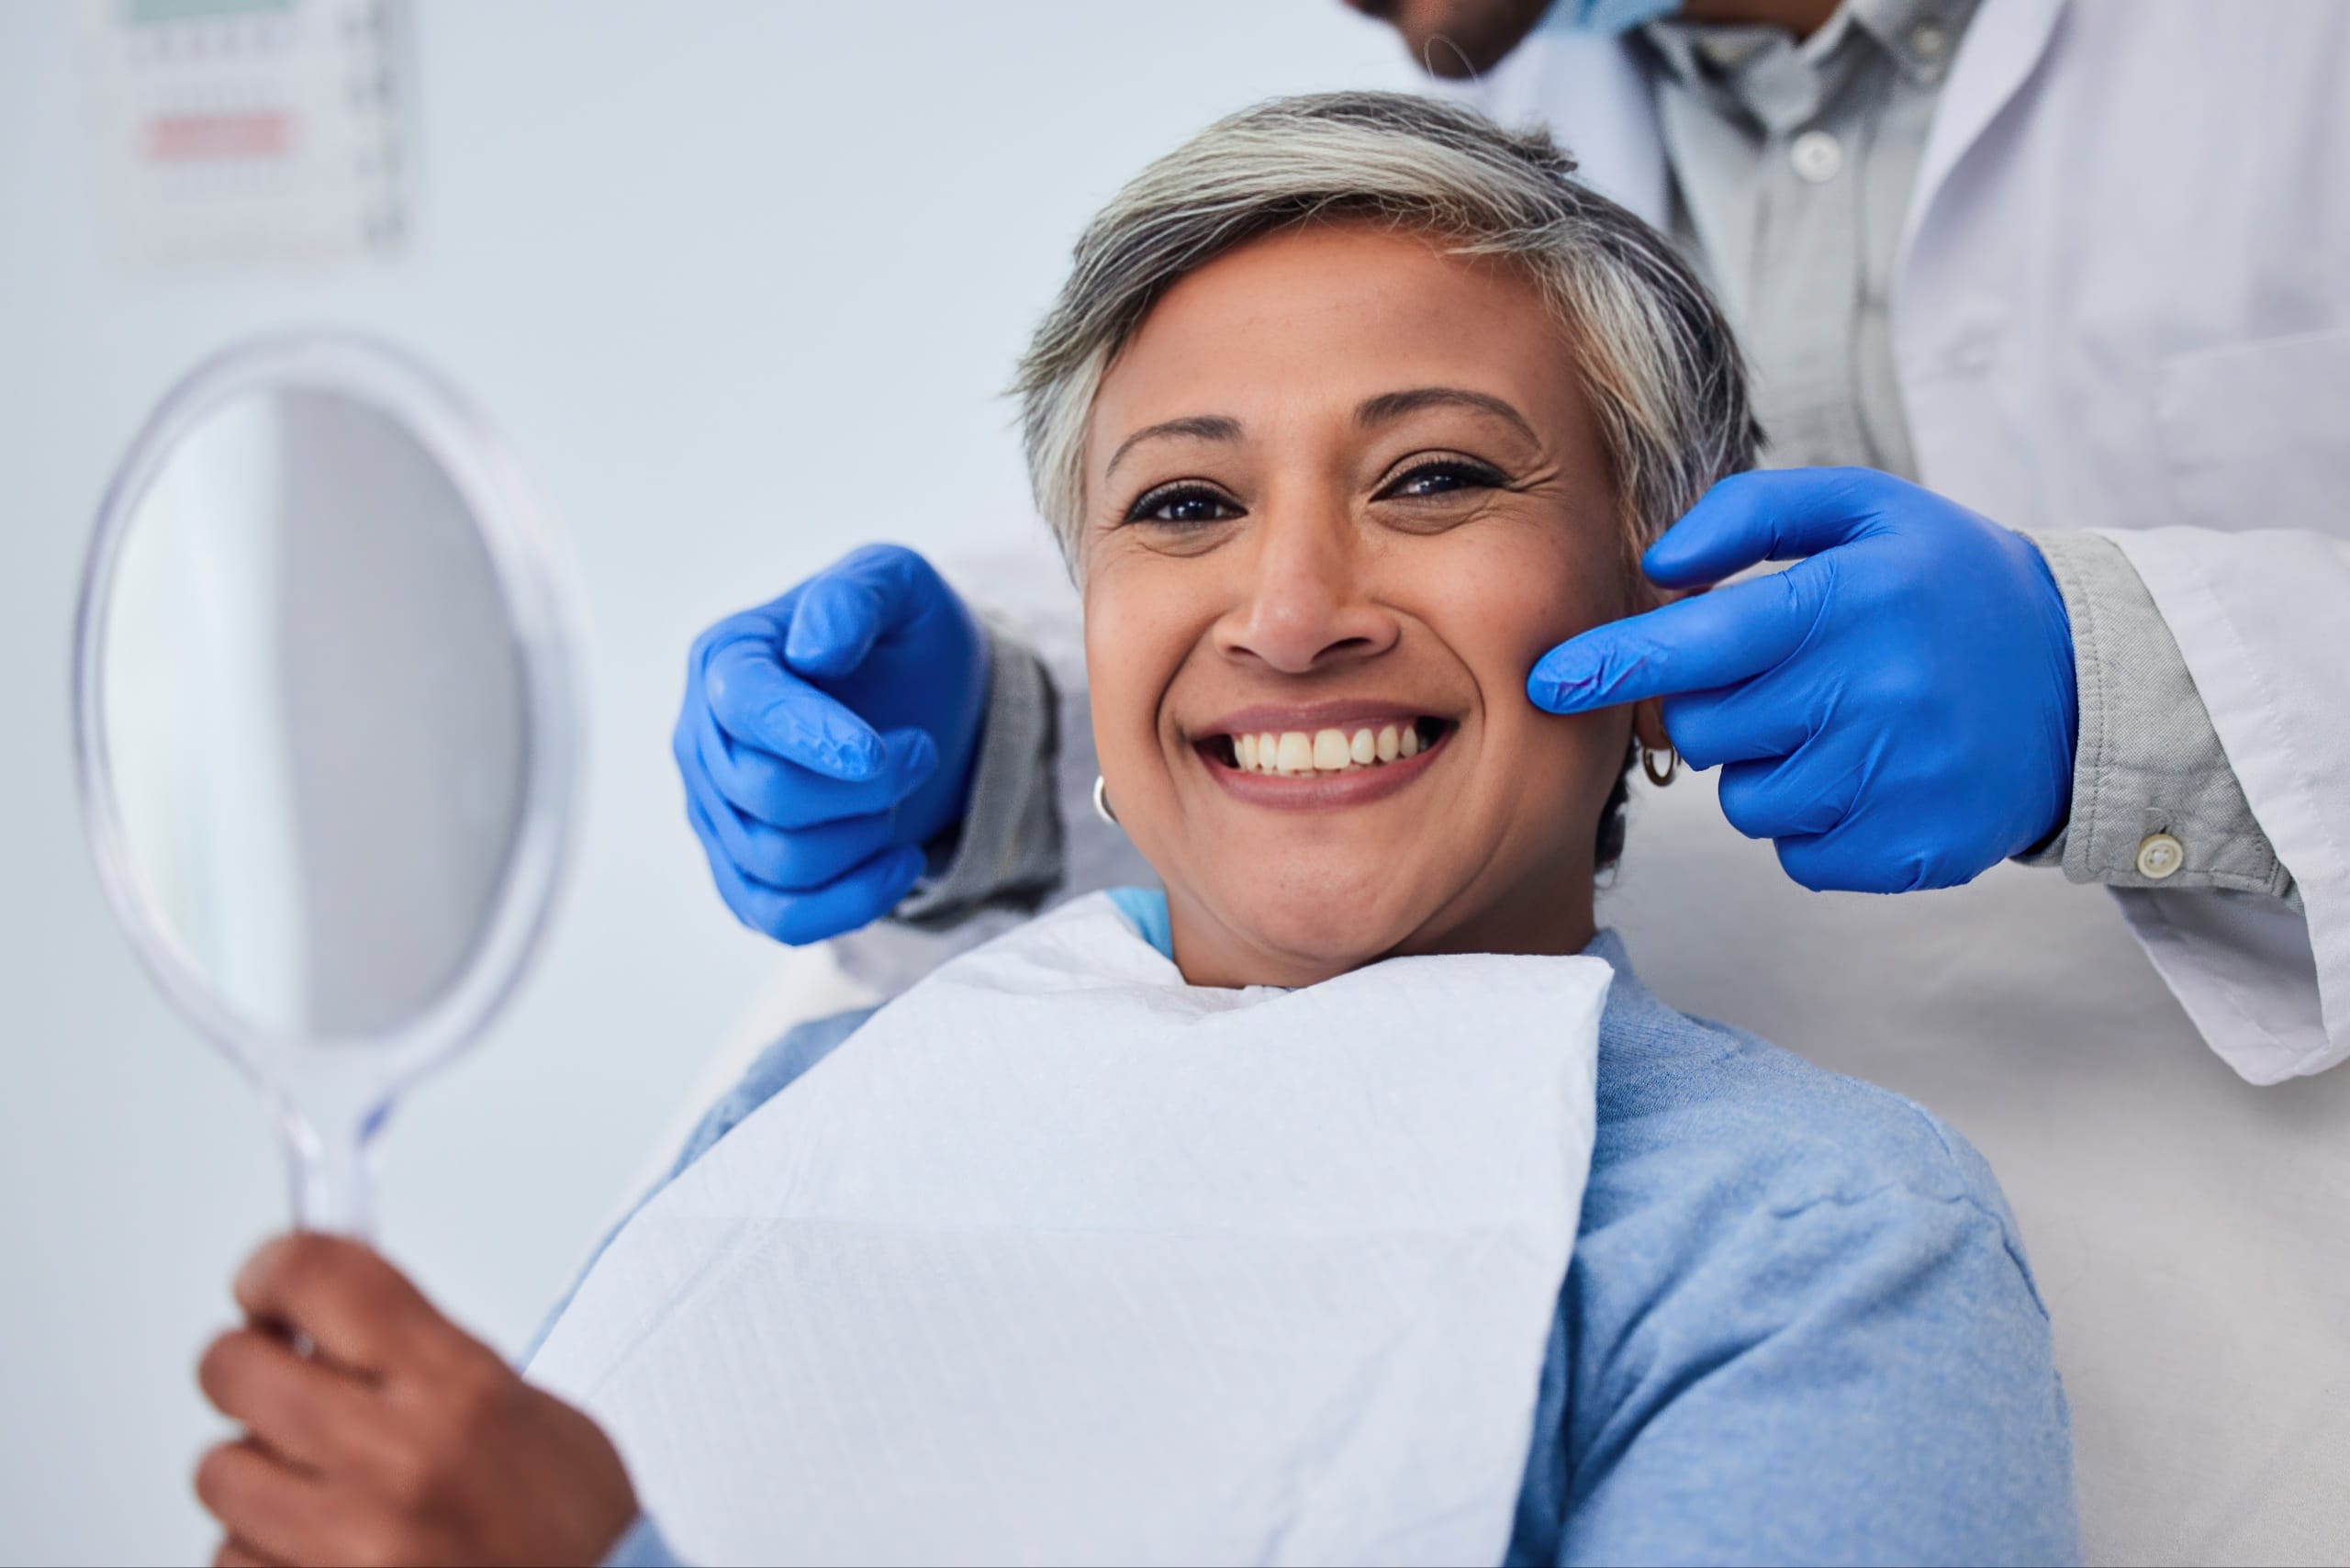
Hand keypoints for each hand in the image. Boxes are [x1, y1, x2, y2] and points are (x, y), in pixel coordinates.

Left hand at [194, 1235, 636, 1567]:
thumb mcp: (521, 1407)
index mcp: (459, 1389)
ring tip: (313, 1480)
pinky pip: (229, 1557)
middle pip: (235, 1369)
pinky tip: (317, 1543)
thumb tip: (325, 1317)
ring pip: (220, 1472)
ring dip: (255, 1469)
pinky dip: (260, 1548)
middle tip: (273, 1371)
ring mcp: (348, 1546)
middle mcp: (397, 1462)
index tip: (270, 1281)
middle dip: (245, 1363)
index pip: (319, 1278)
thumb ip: (423, 1355)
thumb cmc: (569, 1525)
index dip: (275, 1267)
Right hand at [675, 543, 990, 943]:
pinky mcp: (743, 874)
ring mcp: (716, 813)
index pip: (742, 706)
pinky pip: (780, 919)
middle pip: (764, 793)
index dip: (808, 734)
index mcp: (725, 658)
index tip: (877, 752)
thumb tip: (812, 648)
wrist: (928, 703)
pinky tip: (903, 862)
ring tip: (907, 791)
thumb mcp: (898, 584)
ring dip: (866, 836)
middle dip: (864, 786)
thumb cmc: (904, 638)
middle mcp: (701, 739)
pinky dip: (852, 903)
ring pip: (777, 861)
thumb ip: (855, 595)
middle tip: (919, 750)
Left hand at [1528, 468, 2077, 892]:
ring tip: (1840, 723)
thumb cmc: (1945, 586)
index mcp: (1850, 600)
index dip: (1612, 664)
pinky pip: (1797, 854)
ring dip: (1767, 767)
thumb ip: (1750, 513)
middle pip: (1706, 728)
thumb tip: (1657, 565)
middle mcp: (1872, 692)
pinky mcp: (1910, 850)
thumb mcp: (1864, 509)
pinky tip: (1868, 774)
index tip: (1549, 681)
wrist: (2083, 681)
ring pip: (1745, 798)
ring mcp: (1895, 780)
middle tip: (1784, 677)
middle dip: (1716, 707)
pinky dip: (1812, 821)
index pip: (1697, 642)